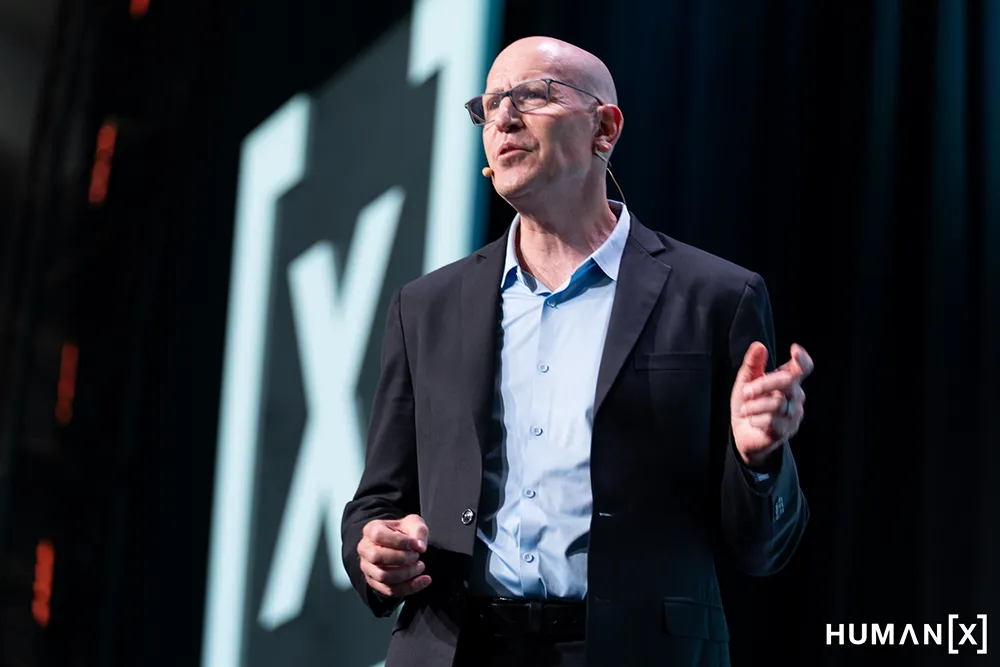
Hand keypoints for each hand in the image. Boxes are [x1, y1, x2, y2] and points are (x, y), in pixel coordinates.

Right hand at [357, 514, 431, 597]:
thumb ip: (418, 531)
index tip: (417, 545)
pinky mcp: (375, 583)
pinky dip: (410, 587)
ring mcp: (367, 568)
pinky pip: (390, 590)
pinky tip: (424, 580)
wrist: (401, 546)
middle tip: (416, 556)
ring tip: (420, 566)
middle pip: (377, 557)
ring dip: (406, 573)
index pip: (379, 536)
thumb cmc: (405, 532)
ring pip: (383, 576)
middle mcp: (365, 549)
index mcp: (371, 530)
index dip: (400, 541)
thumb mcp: (414, 523)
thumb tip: (420, 547)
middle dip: (401, 558)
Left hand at [730, 342, 813, 466]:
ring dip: (754, 405)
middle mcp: (795, 397)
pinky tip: (752, 421)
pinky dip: (755, 419)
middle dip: (763, 384)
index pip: (803, 369)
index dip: (802, 359)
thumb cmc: (748, 404)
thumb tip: (759, 345)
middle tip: (746, 391)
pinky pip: (770, 421)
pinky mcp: (785, 431)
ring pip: (777, 403)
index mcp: (788, 381)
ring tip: (745, 409)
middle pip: (788, 382)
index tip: (795, 349)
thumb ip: (753, 364)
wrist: (743, 434)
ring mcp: (793, 415)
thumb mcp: (746, 381)